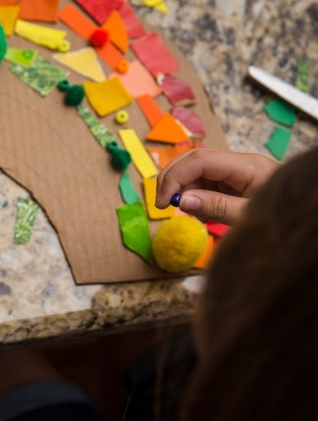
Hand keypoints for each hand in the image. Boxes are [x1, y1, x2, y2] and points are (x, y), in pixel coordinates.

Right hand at [155, 149, 278, 223]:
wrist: (299, 222)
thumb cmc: (281, 220)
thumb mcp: (248, 217)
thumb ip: (216, 207)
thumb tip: (181, 200)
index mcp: (246, 166)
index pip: (200, 160)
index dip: (175, 177)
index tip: (162, 202)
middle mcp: (237, 164)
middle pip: (193, 159)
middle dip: (172, 178)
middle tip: (161, 205)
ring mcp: (233, 172)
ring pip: (194, 170)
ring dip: (180, 188)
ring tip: (183, 212)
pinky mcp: (230, 182)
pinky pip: (202, 182)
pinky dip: (191, 196)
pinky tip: (196, 212)